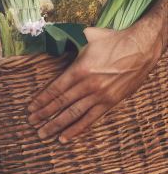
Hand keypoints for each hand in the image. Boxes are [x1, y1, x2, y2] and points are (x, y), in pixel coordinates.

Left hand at [28, 24, 162, 141]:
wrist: (142, 48)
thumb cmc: (113, 40)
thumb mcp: (87, 37)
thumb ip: (70, 42)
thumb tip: (56, 36)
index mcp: (80, 69)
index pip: (55, 89)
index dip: (41, 100)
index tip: (30, 108)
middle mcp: (89, 85)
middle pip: (61, 103)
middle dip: (44, 114)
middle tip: (31, 123)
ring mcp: (100, 95)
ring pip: (74, 114)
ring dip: (57, 125)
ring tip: (43, 134)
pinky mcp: (111, 102)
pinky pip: (91, 119)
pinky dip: (77, 129)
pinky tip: (65, 137)